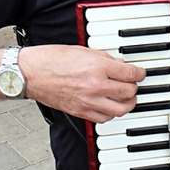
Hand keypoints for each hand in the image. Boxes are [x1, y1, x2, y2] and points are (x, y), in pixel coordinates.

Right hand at [18, 45, 145, 122]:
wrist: (29, 74)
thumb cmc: (51, 59)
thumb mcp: (83, 51)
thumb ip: (105, 59)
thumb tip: (120, 65)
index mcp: (98, 67)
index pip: (131, 74)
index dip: (140, 73)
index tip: (140, 73)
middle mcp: (95, 86)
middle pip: (129, 92)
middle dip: (134, 87)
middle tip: (133, 84)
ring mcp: (88, 101)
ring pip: (121, 110)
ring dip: (127, 103)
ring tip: (126, 97)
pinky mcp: (80, 112)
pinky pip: (104, 119)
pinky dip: (111, 114)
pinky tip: (110, 106)